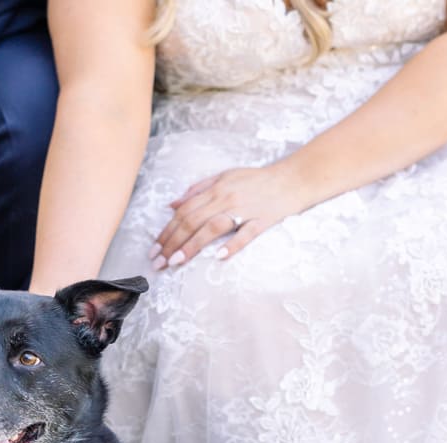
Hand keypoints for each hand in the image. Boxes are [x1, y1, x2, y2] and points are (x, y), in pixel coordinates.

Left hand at [151, 162, 309, 268]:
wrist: (292, 179)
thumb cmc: (256, 179)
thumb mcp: (224, 177)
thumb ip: (197, 190)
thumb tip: (172, 204)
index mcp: (216, 188)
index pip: (184, 211)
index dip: (167, 230)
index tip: (154, 249)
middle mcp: (226, 198)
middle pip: (193, 221)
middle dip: (172, 242)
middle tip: (158, 262)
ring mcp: (245, 209)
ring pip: (213, 227)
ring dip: (192, 245)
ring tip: (176, 261)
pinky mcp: (263, 219)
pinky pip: (246, 233)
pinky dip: (232, 245)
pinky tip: (218, 257)